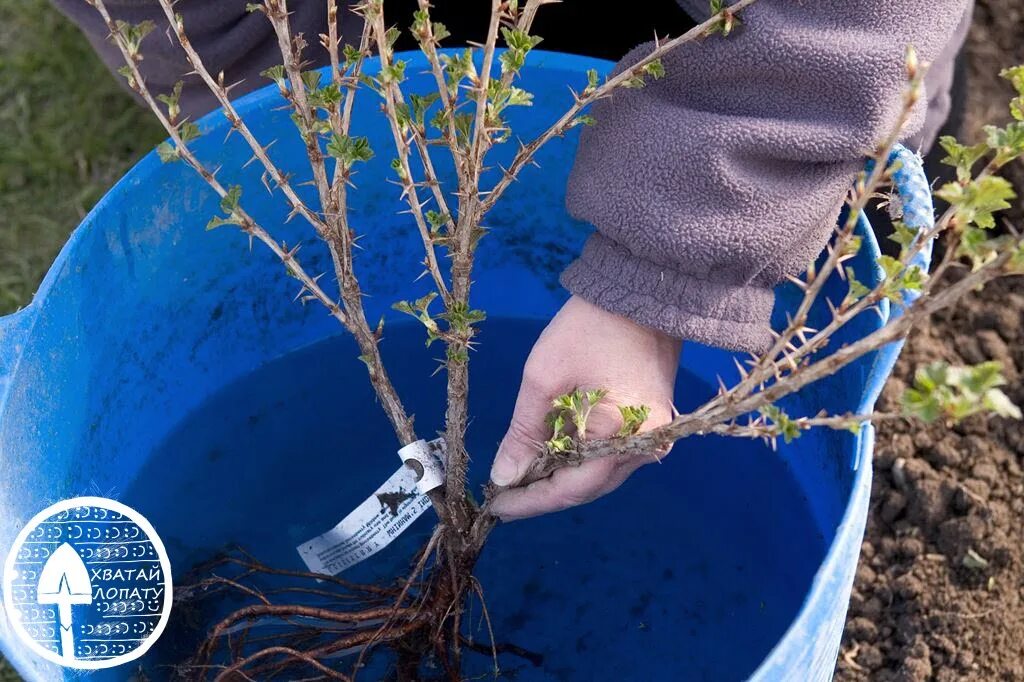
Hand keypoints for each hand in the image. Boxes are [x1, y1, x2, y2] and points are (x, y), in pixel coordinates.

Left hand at [488, 295, 680, 520]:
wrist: (642, 289)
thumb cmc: (589, 328)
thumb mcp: (544, 378)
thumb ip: (524, 432)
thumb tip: (504, 476)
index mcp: (623, 439)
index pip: (571, 489)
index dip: (530, 502)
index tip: (495, 507)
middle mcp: (646, 448)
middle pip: (587, 486)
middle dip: (542, 491)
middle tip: (502, 492)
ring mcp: (653, 436)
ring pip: (598, 473)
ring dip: (559, 474)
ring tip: (520, 472)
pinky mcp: (651, 422)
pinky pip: (610, 454)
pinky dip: (578, 457)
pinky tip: (549, 452)